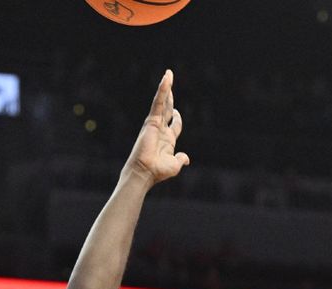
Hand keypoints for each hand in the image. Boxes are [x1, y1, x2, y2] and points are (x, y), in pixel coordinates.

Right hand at [125, 69, 189, 184]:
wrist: (145, 172)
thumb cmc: (157, 172)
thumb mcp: (174, 165)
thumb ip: (180, 159)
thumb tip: (186, 158)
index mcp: (167, 140)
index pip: (174, 125)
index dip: (177, 118)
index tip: (177, 113)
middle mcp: (160, 130)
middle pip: (167, 109)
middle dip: (169, 96)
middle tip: (169, 83)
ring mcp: (155, 124)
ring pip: (162, 102)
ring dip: (166, 87)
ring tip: (169, 73)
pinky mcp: (151, 121)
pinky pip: (158, 103)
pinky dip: (162, 91)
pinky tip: (166, 79)